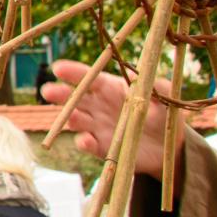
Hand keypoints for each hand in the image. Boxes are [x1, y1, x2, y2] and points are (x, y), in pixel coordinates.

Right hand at [43, 62, 171, 182]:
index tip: (57, 68)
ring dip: (70, 118)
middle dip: (61, 94)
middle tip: (47, 91)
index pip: (91, 78)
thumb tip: (142, 78)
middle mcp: (100, 107)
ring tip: (70, 118)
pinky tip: (85, 140)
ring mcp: (98, 127)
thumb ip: (157, 85)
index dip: (74, 73)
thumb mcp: (166, 96)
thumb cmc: (165, 114)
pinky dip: (85, 142)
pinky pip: (89, 145)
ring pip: (77, 120)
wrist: (169, 147)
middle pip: (76, 98)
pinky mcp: (103, 148)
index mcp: (112, 89)